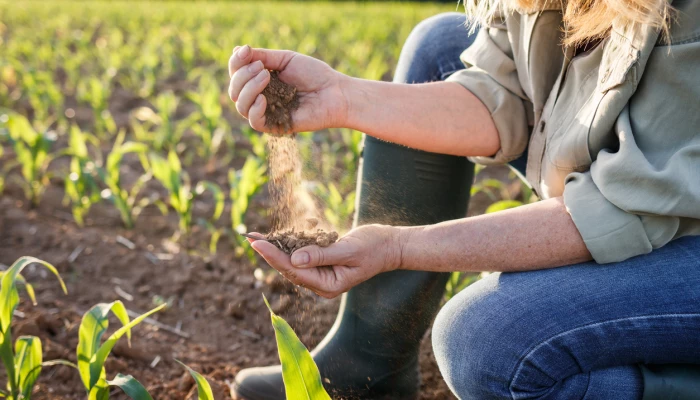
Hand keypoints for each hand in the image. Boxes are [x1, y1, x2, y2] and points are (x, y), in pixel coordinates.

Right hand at [228, 45, 349, 133]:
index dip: (236, 62)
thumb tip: (237, 50)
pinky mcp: (275, 126)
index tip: (245, 51)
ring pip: (240, 105)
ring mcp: (266, 112)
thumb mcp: (287, 59)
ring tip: (265, 76)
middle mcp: (260, 96)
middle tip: (261, 68)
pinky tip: (264, 98)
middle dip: (242, 76)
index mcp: (260, 80)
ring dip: (248, 89)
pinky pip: (254, 122)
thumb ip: (263, 56)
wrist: (335, 92)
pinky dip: (254, 109)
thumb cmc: (315, 75)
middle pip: (234, 89)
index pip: (236, 73)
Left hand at [247, 225, 402, 297]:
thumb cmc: (374, 247)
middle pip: (289, 268)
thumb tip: (294, 258)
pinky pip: (302, 255)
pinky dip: (289, 245)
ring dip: (276, 248)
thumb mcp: (348, 250)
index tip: (257, 243)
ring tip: (256, 237)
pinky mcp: (323, 264)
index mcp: (329, 285)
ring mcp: (322, 275)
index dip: (274, 256)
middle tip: (249, 237)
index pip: (294, 270)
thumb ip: (321, 255)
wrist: (390, 245)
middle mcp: (322, 283)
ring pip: (293, 262)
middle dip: (269, 252)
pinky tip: (276, 237)